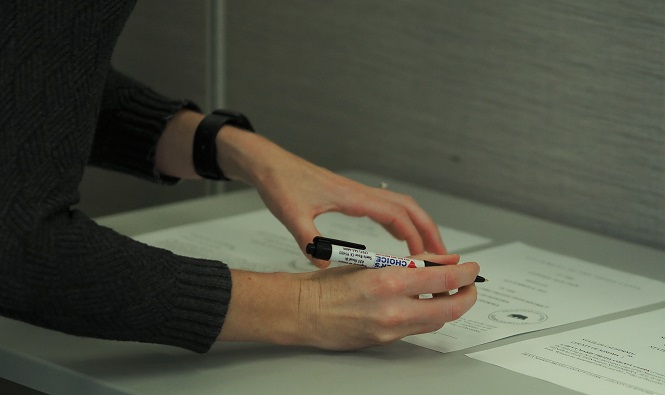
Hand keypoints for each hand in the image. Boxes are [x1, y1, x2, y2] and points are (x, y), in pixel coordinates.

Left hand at [216, 127, 446, 266]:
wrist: (269, 164)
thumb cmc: (281, 182)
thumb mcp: (291, 214)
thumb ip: (307, 239)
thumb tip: (324, 264)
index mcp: (352, 197)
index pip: (395, 215)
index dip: (415, 236)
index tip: (426, 255)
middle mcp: (360, 193)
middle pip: (407, 207)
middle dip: (428, 229)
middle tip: (443, 253)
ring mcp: (357, 194)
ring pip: (399, 205)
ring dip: (417, 224)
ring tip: (428, 247)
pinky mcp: (350, 196)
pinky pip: (385, 207)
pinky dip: (400, 220)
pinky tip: (399, 234)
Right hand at [218, 254, 478, 349]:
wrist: (301, 312)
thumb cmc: (327, 285)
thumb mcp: (370, 263)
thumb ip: (409, 263)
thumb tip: (441, 260)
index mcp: (388, 282)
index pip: (444, 278)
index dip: (466, 273)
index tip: (472, 268)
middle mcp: (392, 309)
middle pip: (450, 308)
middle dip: (468, 296)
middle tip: (471, 285)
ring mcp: (390, 330)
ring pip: (436, 320)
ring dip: (448, 306)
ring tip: (446, 291)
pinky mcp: (385, 342)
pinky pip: (417, 329)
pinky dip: (426, 315)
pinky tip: (422, 304)